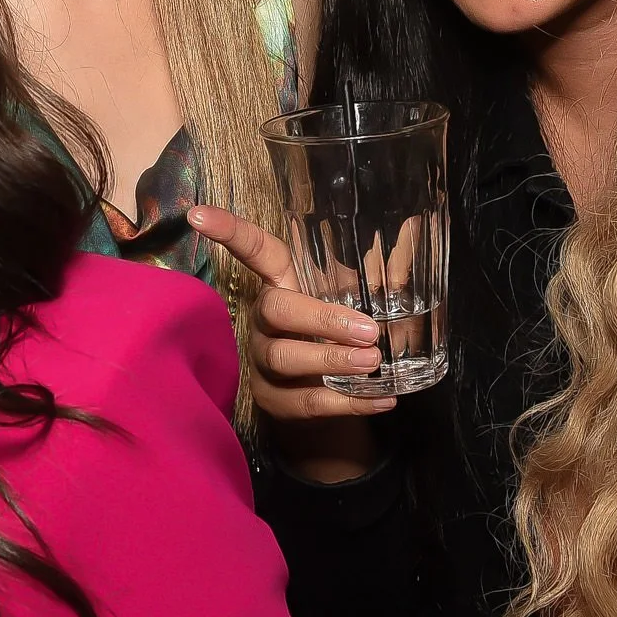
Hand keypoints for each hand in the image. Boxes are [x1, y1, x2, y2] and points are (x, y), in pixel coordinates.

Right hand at [190, 204, 390, 482]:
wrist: (321, 395)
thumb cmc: (336, 331)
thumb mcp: (358, 298)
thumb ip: (385, 270)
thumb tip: (420, 224)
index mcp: (281, 284)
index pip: (255, 251)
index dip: (229, 231)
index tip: (197, 212)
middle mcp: (263, 320)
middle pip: (274, 310)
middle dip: (320, 320)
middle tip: (368, 331)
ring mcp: (262, 362)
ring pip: (285, 359)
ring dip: (332, 362)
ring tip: (373, 363)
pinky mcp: (273, 402)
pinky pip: (307, 403)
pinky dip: (349, 402)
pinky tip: (383, 398)